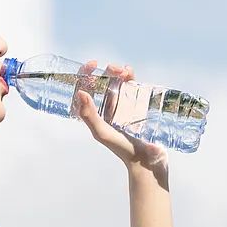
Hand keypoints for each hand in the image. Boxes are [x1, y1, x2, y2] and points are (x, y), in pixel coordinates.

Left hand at [73, 60, 168, 174]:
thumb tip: (80, 92)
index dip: (85, 74)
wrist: (147, 161)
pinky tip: (131, 74)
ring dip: (119, 74)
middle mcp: (106, 111)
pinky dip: (131, 79)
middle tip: (114, 68)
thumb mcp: (102, 133)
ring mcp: (121, 110)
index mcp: (94, 116)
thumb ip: (89, 115)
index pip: (84, 90)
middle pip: (102, 84)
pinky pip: (132, 90)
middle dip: (107, 72)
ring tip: (125, 70)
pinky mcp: (136, 110)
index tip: (93, 64)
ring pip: (117, 85)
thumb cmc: (122, 149)